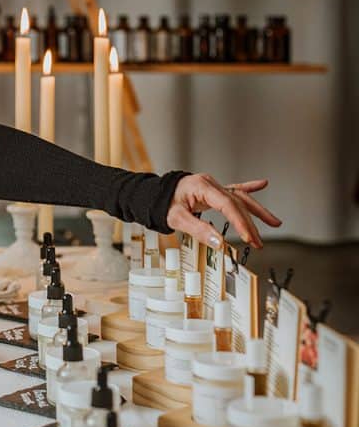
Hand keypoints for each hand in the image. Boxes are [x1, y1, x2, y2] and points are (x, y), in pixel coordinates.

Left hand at [166, 175, 280, 248]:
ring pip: (240, 197)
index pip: (227, 206)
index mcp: (201, 187)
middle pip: (237, 204)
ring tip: (274, 222)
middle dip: (250, 224)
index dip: (240, 223)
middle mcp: (210, 184)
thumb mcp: (176, 219)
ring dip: (257, 211)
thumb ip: (198, 230)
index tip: (248, 238)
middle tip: (258, 242)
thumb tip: (219, 243)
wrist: (152, 194)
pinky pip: (233, 190)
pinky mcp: (212, 191)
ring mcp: (212, 186)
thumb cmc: (161, 204)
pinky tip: (262, 184)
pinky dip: (248, 189)